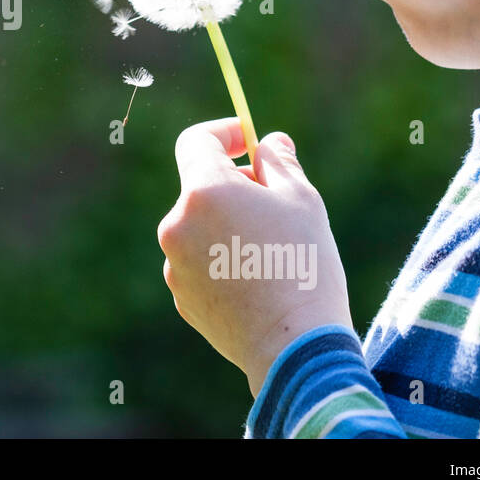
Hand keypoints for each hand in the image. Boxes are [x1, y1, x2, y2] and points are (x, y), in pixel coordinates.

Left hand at [157, 117, 353, 396]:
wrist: (294, 346)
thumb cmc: (304, 265)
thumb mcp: (302, 201)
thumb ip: (279, 162)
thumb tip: (268, 142)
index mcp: (204, 192)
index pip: (195, 142)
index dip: (223, 134)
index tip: (247, 140)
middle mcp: (177, 225)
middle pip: (201, 188)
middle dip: (235, 186)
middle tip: (278, 204)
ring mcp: (175, 264)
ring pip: (201, 228)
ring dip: (228, 226)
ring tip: (273, 252)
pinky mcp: (182, 297)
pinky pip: (200, 263)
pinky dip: (223, 260)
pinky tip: (259, 282)